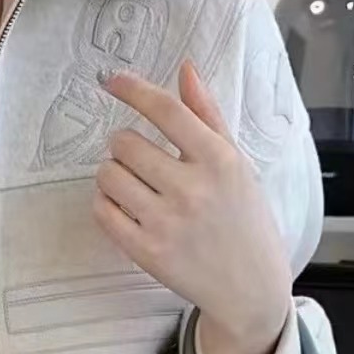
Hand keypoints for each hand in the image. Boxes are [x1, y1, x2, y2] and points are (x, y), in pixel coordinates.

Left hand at [94, 61, 291, 353]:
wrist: (250, 286)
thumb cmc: (243, 218)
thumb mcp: (236, 163)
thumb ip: (207, 115)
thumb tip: (185, 67)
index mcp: (219, 159)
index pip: (166, 111)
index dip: (133, 90)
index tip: (111, 80)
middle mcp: (192, 188)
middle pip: (125, 144)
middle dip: (123, 146)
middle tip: (138, 160)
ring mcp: (168, 223)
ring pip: (108, 176)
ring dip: (112, 175)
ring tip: (131, 186)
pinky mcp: (147, 252)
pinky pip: (103, 213)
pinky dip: (105, 204)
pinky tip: (122, 207)